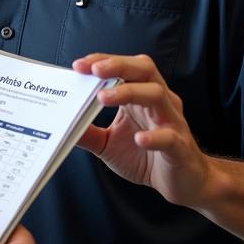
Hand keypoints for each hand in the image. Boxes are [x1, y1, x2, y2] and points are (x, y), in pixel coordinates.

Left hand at [72, 53, 213, 207]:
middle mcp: (159, 103)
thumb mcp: (108, 143)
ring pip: (156, 95)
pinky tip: (139, 138)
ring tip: (104, 97)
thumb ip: (87, 132)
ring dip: (129, 92)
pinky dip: (154, 136)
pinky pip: (170, 137)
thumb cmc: (147, 156)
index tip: (78, 65)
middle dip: (118, 65)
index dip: (102, 62)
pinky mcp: (180, 148)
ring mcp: (172, 123)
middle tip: (93, 70)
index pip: (124, 67)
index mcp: (141, 97)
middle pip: (144, 70)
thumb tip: (60, 124)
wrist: (184, 182)